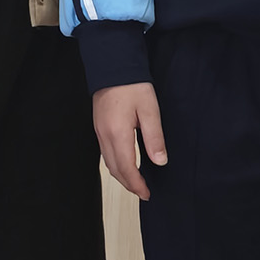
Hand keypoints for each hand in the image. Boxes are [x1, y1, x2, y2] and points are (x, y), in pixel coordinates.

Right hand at [92, 81, 166, 199]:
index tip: (147, 194)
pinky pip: (105, 153)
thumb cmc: (132, 85)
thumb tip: (160, 161)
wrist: (112, 65)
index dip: (137, 184)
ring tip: (136, 181)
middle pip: (115, 170)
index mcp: (118, 134)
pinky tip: (126, 163)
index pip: (127, 168)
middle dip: (129, 184)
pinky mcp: (99, 126)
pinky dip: (116, 164)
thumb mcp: (150, 110)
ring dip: (122, 175)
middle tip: (143, 192)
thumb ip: (154, 138)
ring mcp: (99, 132)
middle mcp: (105, 136)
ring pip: (108, 163)